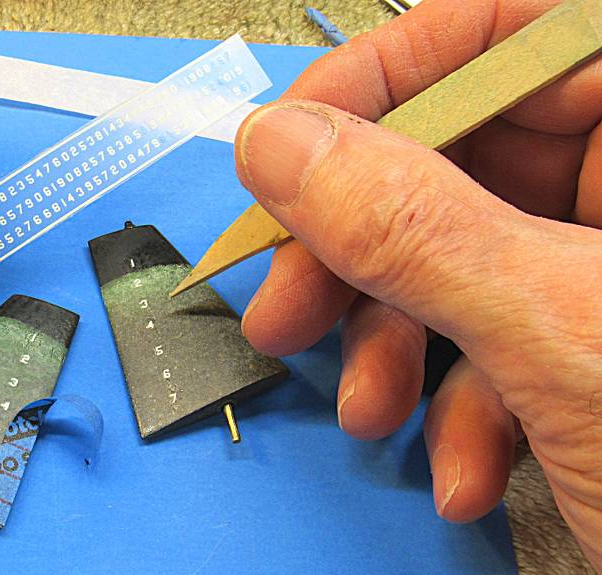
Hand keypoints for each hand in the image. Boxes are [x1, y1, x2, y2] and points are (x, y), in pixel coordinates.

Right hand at [235, 0, 601, 565]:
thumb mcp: (565, 338)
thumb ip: (413, 228)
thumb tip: (285, 144)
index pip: (510, 28)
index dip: (386, 76)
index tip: (289, 147)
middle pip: (464, 156)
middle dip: (360, 246)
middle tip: (291, 299)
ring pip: (461, 257)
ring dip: (395, 342)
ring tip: (376, 409)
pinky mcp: (597, 345)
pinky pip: (495, 334)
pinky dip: (457, 400)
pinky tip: (465, 462)